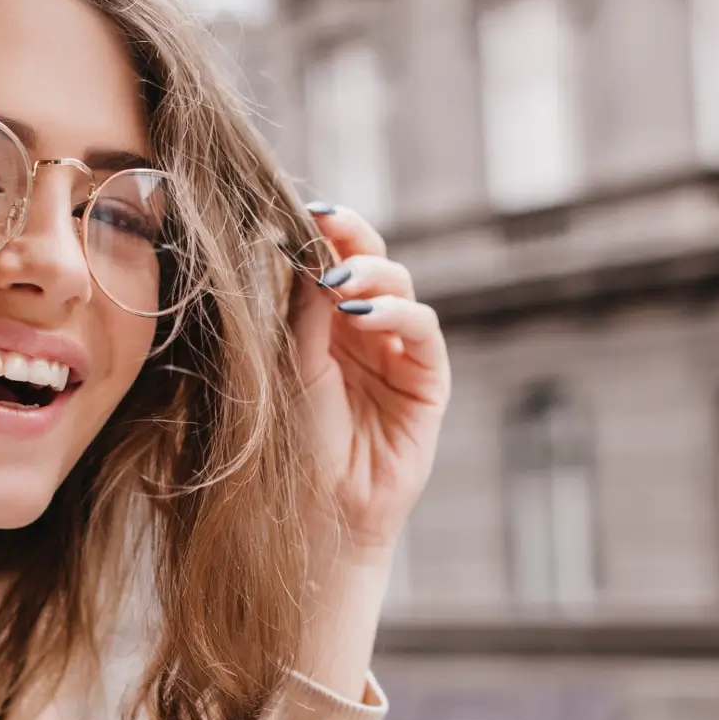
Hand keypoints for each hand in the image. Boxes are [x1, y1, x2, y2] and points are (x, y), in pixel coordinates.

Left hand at [292, 205, 450, 557]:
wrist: (322, 511)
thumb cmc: (296, 445)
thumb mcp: (290, 366)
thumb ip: (303, 310)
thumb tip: (308, 249)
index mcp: (323, 321)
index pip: (331, 259)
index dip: (324, 231)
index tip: (303, 208)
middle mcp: (364, 329)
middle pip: (371, 260)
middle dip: (353, 235)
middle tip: (329, 223)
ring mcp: (399, 351)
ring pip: (400, 286)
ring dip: (372, 274)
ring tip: (341, 281)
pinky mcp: (428, 380)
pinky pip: (424, 330)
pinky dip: (399, 313)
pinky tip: (367, 315)